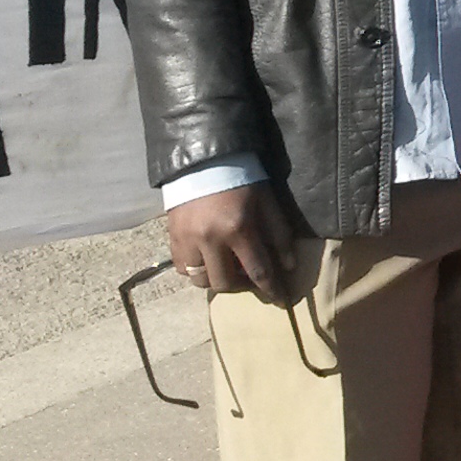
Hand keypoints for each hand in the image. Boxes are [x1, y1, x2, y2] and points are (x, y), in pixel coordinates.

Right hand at [166, 182, 298, 303]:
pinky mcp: (171, 237)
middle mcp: (209, 239)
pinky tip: (208, 260)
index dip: (271, 289)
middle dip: (241, 286)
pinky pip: (182, 268)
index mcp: (238, 229)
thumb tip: (288, 266)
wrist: (203, 159)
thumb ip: (279, 234)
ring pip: (200, 280)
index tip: (281, 301)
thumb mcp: (268, 202)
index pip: (258, 271)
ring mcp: (187, 240)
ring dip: (217, 280)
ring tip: (229, 268)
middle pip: (225, 283)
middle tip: (250, 277)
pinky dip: (196, 270)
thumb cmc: (242, 178)